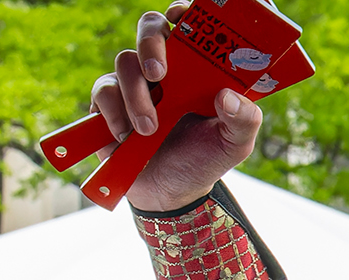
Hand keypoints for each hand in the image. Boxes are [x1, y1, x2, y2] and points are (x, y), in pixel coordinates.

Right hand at [93, 9, 266, 212]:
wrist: (170, 193)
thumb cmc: (205, 159)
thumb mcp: (234, 143)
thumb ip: (244, 119)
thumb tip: (229, 97)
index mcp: (199, 69)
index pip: (190, 26)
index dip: (185, 12)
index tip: (182, 15)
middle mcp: (167, 68)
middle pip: (151, 27)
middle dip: (152, 42)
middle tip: (160, 73)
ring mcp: (136, 82)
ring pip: (126, 61)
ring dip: (137, 95)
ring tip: (151, 128)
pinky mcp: (110, 101)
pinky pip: (104, 90)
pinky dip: (115, 111)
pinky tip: (126, 134)